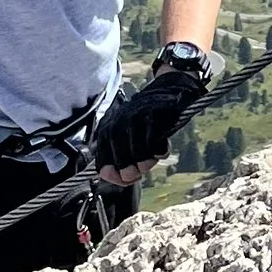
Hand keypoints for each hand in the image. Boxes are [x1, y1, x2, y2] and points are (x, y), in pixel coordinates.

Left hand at [88, 50, 215, 180]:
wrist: (168, 91)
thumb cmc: (146, 120)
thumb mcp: (129, 136)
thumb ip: (122, 158)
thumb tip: (120, 179)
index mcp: (108, 129)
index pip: (102, 163)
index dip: (114, 177)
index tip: (125, 179)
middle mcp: (118, 123)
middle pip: (120, 161)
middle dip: (132, 172)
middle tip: (140, 171)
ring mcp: (136, 118)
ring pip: (138, 154)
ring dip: (147, 162)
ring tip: (152, 158)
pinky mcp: (154, 116)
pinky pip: (155, 144)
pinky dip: (159, 151)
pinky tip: (161, 148)